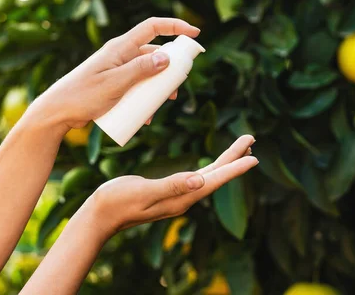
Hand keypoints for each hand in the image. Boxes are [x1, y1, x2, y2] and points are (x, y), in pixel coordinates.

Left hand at [31, 17, 200, 129]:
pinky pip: (136, 87)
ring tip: (162, 105)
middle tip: (177, 87)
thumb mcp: (115, 83)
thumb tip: (167, 57)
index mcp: (120, 47)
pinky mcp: (114, 85)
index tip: (195, 33)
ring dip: (158, 88)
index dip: (175, 26)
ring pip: (147, 73)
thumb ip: (140, 69)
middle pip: (154, 53)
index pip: (153, 27)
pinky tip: (145, 116)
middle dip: (170, 69)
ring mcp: (117, 70)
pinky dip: (145, 99)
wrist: (57, 112)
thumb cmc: (82, 95)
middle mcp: (121, 55)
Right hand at [87, 135, 256, 237]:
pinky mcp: (169, 190)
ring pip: (208, 175)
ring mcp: (177, 195)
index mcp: (181, 198)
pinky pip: (197, 177)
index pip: (214, 180)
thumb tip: (200, 181)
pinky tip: (212, 165)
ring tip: (241, 148)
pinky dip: (209, 167)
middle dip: (235, 158)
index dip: (235, 168)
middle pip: (216, 175)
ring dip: (225, 161)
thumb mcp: (144, 191)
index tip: (254, 158)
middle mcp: (184, 198)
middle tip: (251, 139)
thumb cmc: (118, 202)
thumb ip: (172, 186)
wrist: (100, 214)